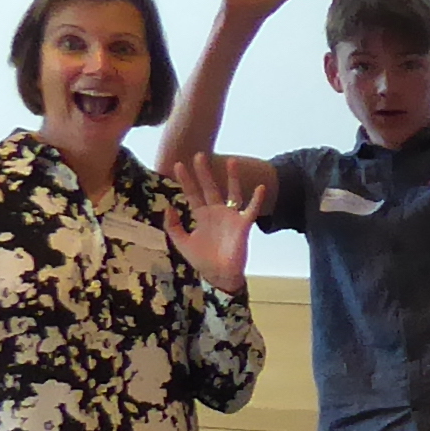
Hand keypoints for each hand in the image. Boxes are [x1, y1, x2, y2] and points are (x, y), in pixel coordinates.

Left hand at [164, 154, 265, 289]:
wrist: (219, 275)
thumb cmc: (202, 260)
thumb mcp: (181, 242)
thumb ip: (173, 226)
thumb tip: (168, 207)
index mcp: (202, 215)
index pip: (192, 193)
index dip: (186, 180)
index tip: (178, 164)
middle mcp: (217, 212)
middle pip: (210, 187)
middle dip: (204, 172)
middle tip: (199, 155)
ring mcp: (231, 217)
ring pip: (232, 193)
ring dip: (232, 178)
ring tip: (232, 162)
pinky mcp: (243, 225)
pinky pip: (252, 209)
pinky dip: (257, 199)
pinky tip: (260, 187)